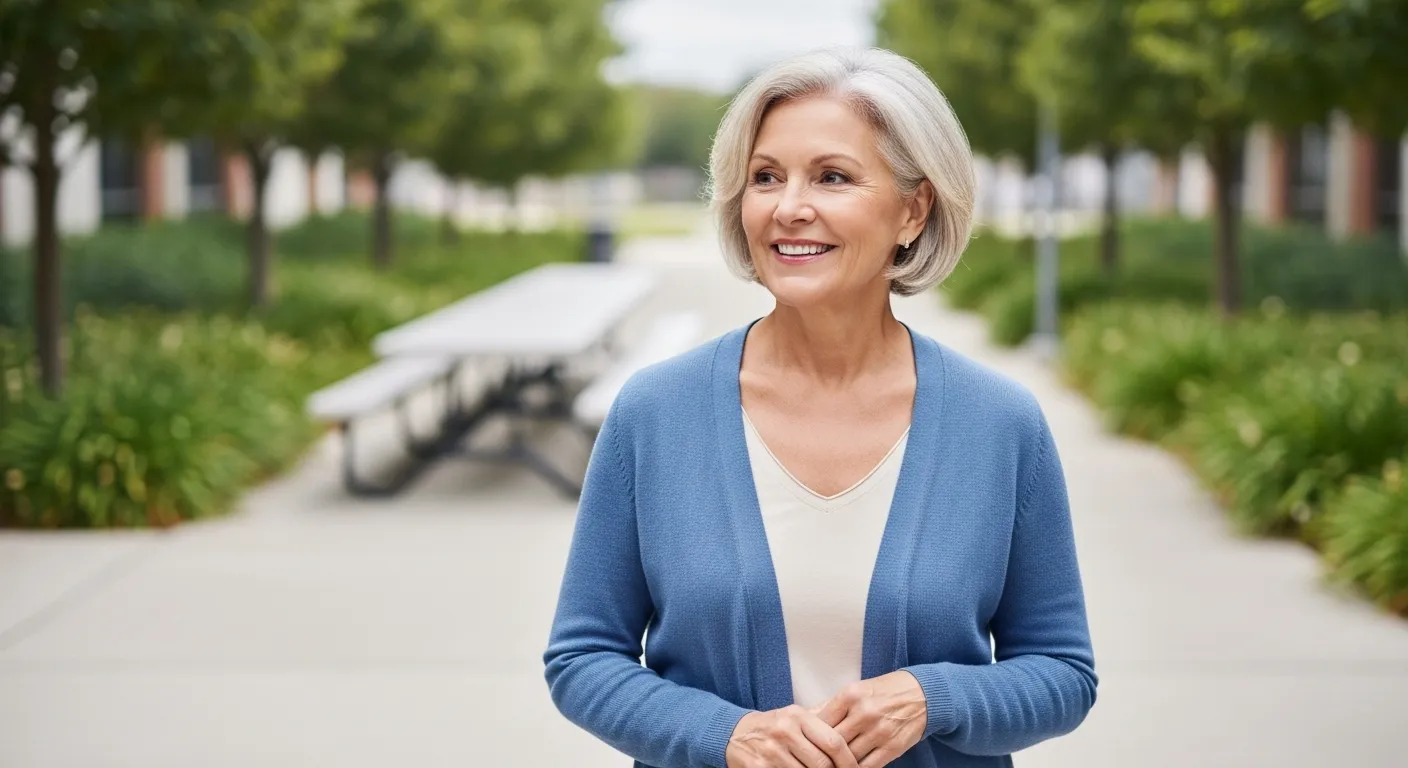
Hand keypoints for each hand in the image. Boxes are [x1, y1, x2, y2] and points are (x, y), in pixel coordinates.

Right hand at [726, 705, 860, 767]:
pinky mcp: (760, 767)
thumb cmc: (773, 727)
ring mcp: (771, 750)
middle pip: (822, 763)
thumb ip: (821, 724)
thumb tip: (853, 738)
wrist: (735, 734)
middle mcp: (784, 730)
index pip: (833, 742)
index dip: (848, 761)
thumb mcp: (795, 717)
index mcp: (798, 716)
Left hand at [811, 672, 926, 767]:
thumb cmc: (883, 692)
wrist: (922, 693)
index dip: (810, 737)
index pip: (820, 722)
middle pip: (832, 742)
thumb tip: (805, 719)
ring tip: (830, 766)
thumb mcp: (856, 690)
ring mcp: (879, 731)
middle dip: (822, 754)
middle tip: (815, 760)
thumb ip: (830, 706)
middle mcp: (863, 713)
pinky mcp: (892, 747)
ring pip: (848, 758)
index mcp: (850, 695)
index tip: (805, 745)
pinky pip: (868, 767)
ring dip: (838, 764)